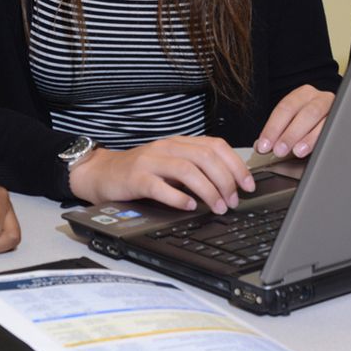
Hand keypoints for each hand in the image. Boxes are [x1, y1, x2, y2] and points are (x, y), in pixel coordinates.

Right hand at [68, 136, 255, 211]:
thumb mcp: (170, 165)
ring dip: (208, 190)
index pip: (215, 146)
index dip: (236, 165)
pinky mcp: (136, 177)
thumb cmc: (139, 172)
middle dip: (225, 180)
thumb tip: (229, 185)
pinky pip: (160, 186)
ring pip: (187, 170)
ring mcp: (150, 161)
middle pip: (205, 157)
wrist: (101, 173)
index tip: (248, 185)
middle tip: (233, 201)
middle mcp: (167, 147)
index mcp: (179, 143)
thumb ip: (195, 169)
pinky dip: (178, 197)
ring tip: (217, 207)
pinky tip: (188, 206)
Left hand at [254, 84, 333, 157]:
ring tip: (297, 152)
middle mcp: (320, 98)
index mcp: (303, 95)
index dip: (273, 127)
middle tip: (279, 150)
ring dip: (308, 138)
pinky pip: (335, 130)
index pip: (285, 108)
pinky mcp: (345, 121)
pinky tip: (318, 150)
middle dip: (290, 133)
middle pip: (305, 113)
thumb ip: (277, 134)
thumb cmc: (309, 126)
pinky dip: (324, 140)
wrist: (334, 122)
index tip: (263, 146)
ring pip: (322, 120)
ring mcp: (335, 109)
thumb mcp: (292, 126)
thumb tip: (260, 146)